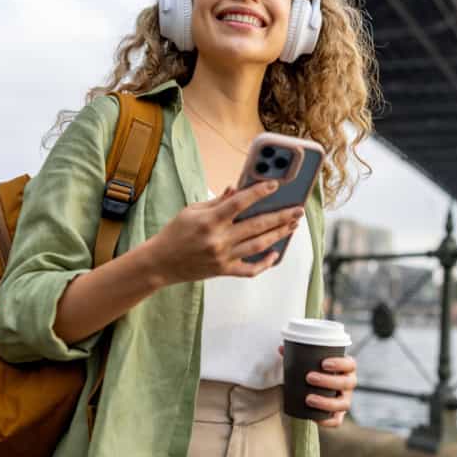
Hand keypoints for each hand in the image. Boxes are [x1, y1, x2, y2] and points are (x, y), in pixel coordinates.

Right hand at [146, 181, 302, 283]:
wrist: (160, 263)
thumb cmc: (175, 233)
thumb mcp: (192, 210)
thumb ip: (217, 202)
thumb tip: (237, 190)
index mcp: (209, 221)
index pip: (240, 202)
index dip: (259, 192)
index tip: (275, 185)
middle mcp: (218, 239)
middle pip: (257, 225)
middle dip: (281, 216)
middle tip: (297, 209)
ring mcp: (223, 257)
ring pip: (259, 245)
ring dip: (279, 234)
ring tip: (292, 225)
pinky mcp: (224, 271)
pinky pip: (250, 270)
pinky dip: (265, 263)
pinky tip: (275, 253)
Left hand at [278, 346, 356, 427]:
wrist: (315, 387)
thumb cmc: (315, 370)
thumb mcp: (309, 361)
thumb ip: (297, 354)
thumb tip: (281, 348)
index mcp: (346, 368)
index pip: (350, 364)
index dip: (340, 364)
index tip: (323, 363)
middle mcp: (349, 384)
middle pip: (347, 383)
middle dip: (328, 381)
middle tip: (309, 377)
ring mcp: (345, 400)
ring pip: (343, 404)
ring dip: (326, 402)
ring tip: (308, 398)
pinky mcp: (339, 414)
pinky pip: (337, 421)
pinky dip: (327, 420)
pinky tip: (315, 418)